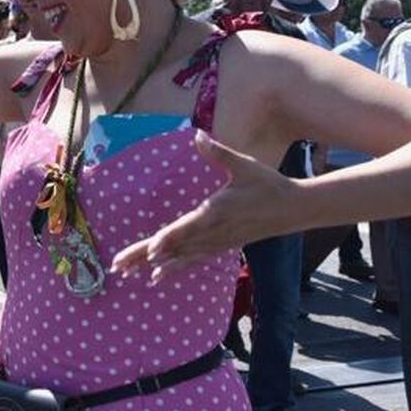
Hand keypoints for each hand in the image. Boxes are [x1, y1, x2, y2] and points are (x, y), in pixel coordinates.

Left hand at [110, 132, 296, 284]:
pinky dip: (172, 267)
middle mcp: (213, 232)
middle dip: (143, 256)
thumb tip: (197, 134)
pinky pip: (191, 260)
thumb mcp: (244, 165)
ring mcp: (216, 243)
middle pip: (174, 247)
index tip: (151, 250)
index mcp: (217, 212)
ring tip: (125, 272)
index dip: (169, 239)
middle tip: (116, 265)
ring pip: (179, 257)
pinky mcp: (219, 247)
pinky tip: (155, 276)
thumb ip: (217, 153)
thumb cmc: (268, 184)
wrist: (294, 209)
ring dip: (151, 264)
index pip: (188, 228)